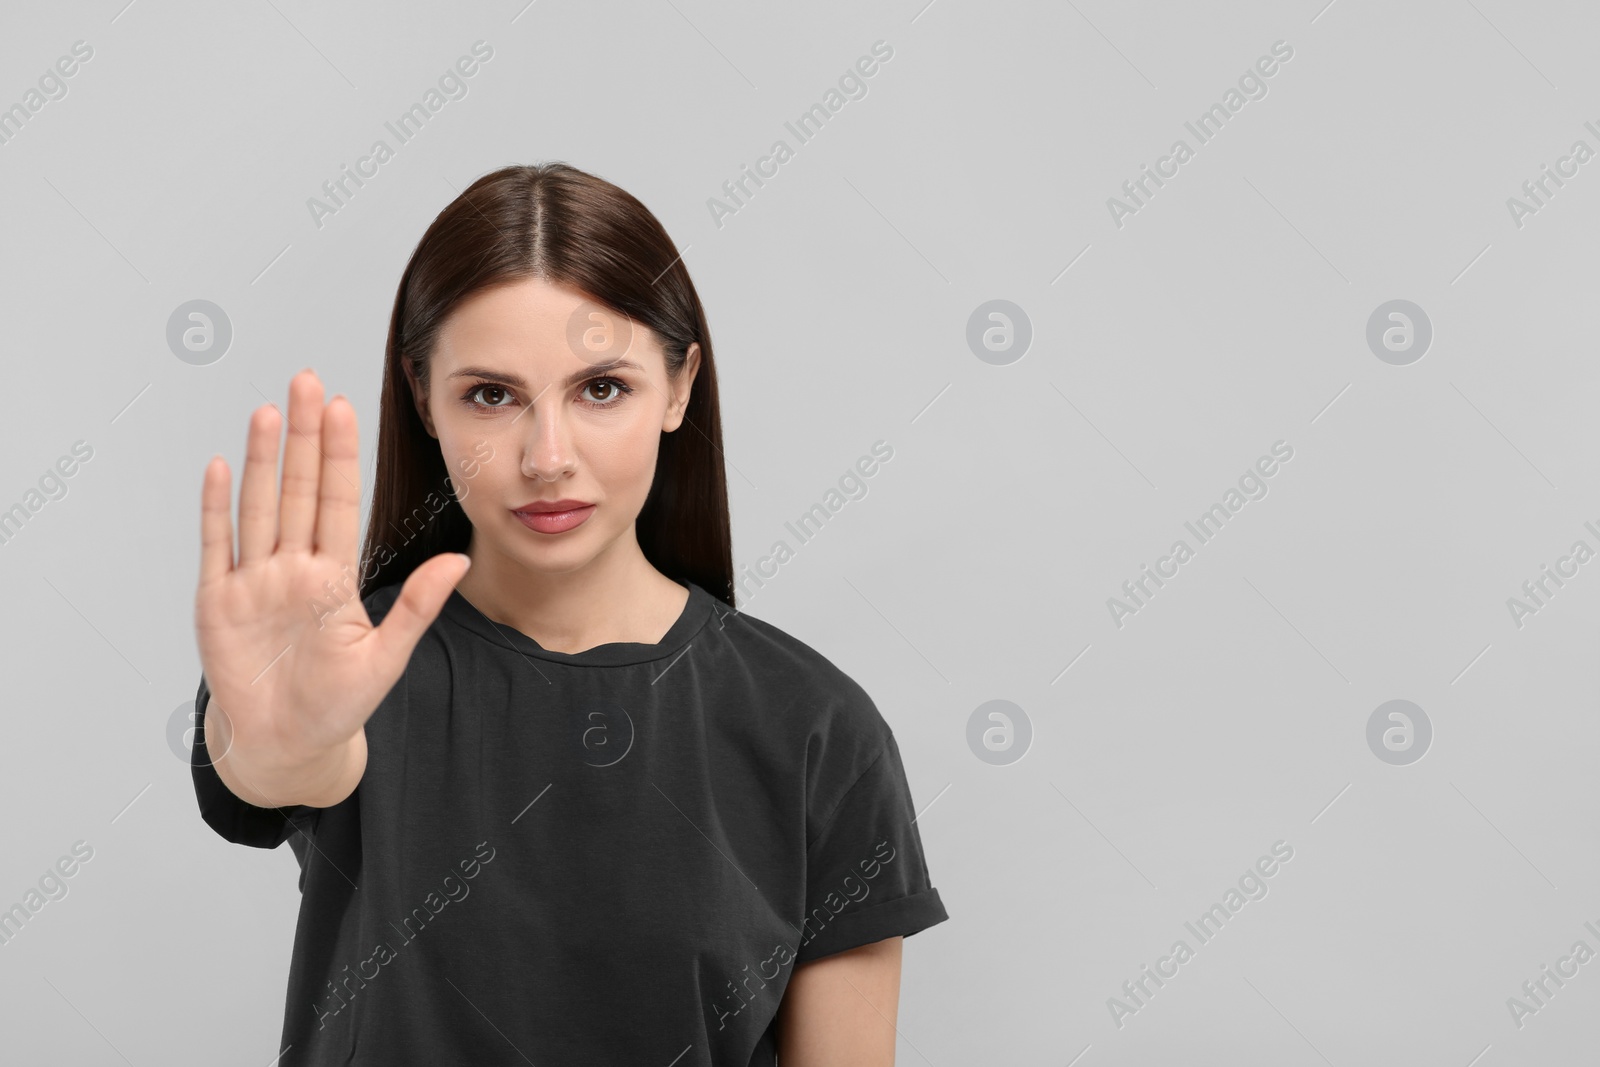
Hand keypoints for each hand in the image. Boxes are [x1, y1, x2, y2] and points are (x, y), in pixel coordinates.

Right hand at [194, 369, 468, 797]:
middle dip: (302, 437)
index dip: (339, 455)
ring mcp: (253, 582)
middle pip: (297, 489)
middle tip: (307, 381)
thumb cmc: (338, 703)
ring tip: (267, 410)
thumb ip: (417, 607)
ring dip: (260, 459)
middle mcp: (293, 568)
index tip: (345, 407)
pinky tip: (220, 466)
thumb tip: (460, 562)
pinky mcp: (218, 604)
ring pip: (258, 507)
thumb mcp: (385, 657)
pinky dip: (216, 508)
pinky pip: (217, 547)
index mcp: (333, 577)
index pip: (338, 502)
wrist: (286, 745)